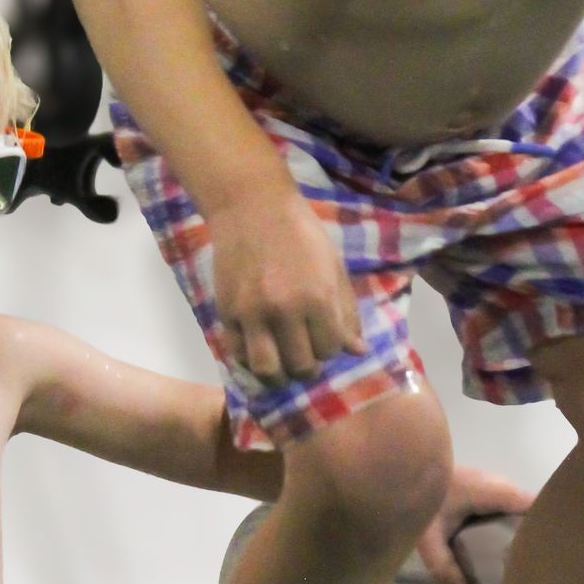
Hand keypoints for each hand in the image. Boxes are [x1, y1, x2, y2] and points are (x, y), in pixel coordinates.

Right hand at [211, 189, 365, 384]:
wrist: (252, 208)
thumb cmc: (301, 234)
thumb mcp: (333, 267)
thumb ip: (345, 311)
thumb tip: (357, 351)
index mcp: (317, 298)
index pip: (329, 349)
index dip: (330, 350)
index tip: (325, 341)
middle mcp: (285, 311)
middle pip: (300, 365)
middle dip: (307, 368)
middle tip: (306, 361)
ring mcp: (252, 314)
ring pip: (266, 369)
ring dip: (278, 376)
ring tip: (282, 369)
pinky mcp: (227, 312)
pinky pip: (238, 353)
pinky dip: (249, 361)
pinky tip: (259, 353)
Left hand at [415, 465, 534, 583]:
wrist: (407, 464)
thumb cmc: (423, 496)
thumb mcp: (428, 536)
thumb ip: (444, 566)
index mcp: (494, 491)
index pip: (535, 505)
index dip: (546, 526)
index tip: (551, 552)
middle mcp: (500, 484)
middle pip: (530, 509)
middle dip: (535, 533)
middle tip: (537, 562)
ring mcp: (493, 483)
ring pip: (519, 507)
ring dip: (522, 528)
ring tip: (523, 557)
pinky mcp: (484, 487)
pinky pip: (507, 506)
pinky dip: (509, 523)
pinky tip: (503, 544)